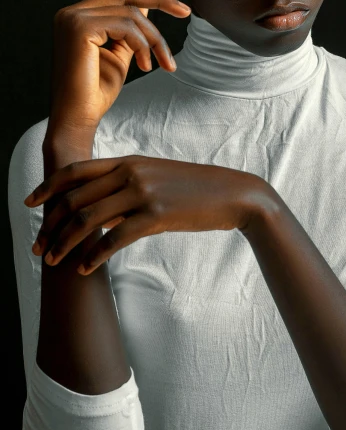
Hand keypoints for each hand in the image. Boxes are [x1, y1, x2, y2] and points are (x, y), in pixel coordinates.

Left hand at [25, 155, 263, 274]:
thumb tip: (100, 210)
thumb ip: (126, 187)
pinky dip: (95, 255)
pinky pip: (115, 238)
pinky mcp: (156, 216)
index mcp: (128, 160)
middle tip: (39, 246)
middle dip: (51, 224)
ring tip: (53, 261)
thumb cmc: (194, 189)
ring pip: (89, 219)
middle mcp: (130, 172)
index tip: (30, 204)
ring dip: (65, 243)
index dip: (48, 187)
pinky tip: (85, 268)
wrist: (232, 194)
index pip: (76, 171)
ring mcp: (143, 193)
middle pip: (76, 197)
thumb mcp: (156, 178)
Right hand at [47, 0, 190, 135]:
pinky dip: (143, 46)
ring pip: (131, 14)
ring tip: (163, 62)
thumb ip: (130, 31)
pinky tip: (145, 67)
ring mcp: (73, 18)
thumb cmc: (96, 92)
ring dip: (154, 39)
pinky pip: (126, 27)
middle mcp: (71, 13)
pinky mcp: (80, 28)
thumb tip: (146, 9)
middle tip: (185, 11)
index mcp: (77, 17)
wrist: (77, 118)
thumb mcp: (119, 54)